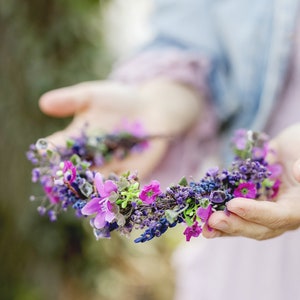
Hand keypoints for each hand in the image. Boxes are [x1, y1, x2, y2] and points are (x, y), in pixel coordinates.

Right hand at [39, 79, 201, 177]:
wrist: (151, 108)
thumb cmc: (119, 99)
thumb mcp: (93, 96)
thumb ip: (70, 100)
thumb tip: (43, 103)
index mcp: (75, 138)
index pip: (57, 147)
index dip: (50, 151)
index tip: (46, 153)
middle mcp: (88, 156)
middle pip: (72, 169)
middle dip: (67, 176)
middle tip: (60, 181)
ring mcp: (106, 167)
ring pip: (92, 181)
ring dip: (87, 187)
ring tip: (82, 191)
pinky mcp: (126, 174)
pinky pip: (116, 184)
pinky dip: (112, 189)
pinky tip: (108, 193)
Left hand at [202, 123, 299, 239]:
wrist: (292, 146)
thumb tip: (297, 171)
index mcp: (297, 206)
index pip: (277, 215)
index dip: (255, 212)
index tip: (233, 205)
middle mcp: (280, 212)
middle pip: (258, 227)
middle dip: (234, 225)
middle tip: (212, 221)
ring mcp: (264, 209)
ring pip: (244, 224)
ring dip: (223, 226)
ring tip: (203, 226)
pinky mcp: (251, 202)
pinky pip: (235, 213)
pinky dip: (220, 214)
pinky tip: (203, 216)